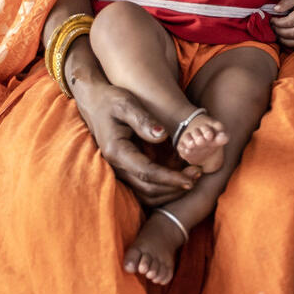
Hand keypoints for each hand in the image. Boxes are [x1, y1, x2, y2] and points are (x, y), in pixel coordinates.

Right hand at [70, 77, 200, 204]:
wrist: (95, 103)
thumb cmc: (111, 101)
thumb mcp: (126, 103)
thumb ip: (142, 120)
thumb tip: (161, 135)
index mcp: (117, 151)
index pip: (146, 173)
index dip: (169, 179)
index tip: (190, 179)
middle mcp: (117, 166)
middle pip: (148, 189)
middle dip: (175, 186)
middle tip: (199, 174)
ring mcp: (121, 170)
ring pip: (147, 193)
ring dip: (171, 190)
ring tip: (194, 175)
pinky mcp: (127, 169)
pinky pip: (146, 186)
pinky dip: (165, 185)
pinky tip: (180, 171)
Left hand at [264, 0, 293, 50]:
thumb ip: (286, 2)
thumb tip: (275, 10)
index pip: (289, 22)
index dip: (277, 23)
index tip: (272, 20)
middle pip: (292, 34)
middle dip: (279, 32)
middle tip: (273, 27)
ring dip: (284, 41)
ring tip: (278, 34)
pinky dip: (292, 46)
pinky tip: (286, 40)